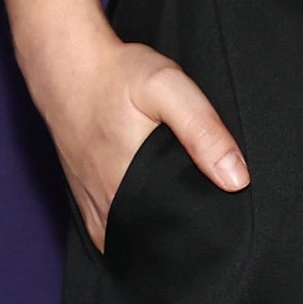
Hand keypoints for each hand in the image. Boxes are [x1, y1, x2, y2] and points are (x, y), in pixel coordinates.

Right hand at [26, 16, 248, 250]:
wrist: (65, 63)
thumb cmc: (117, 74)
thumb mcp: (168, 88)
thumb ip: (203, 130)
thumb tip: (236, 179)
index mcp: (128, 186)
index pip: (170, 234)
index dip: (198, 236)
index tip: (221, 230)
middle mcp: (105, 203)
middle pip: (150, 240)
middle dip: (178, 240)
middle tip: (207, 224)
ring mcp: (89, 202)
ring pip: (127, 238)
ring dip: (152, 236)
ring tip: (183, 225)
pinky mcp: (81, 195)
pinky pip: (107, 229)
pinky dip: (129, 229)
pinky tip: (150, 217)